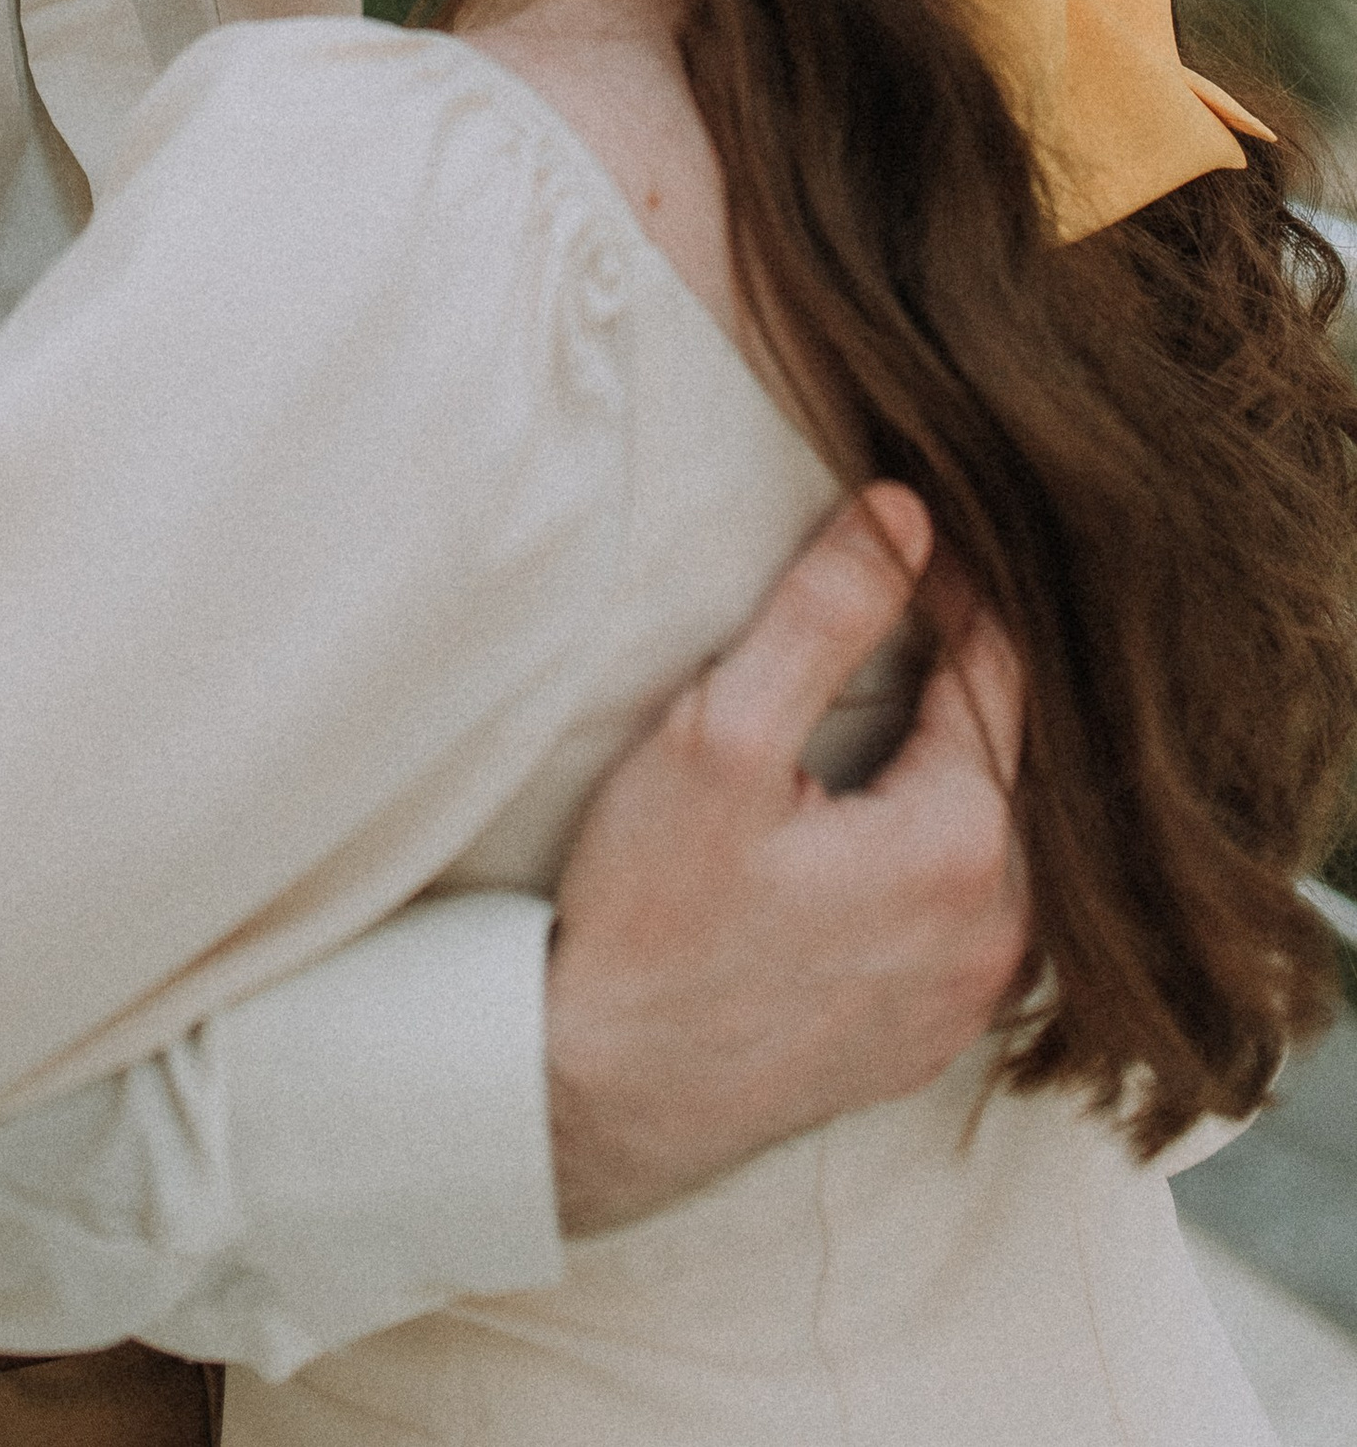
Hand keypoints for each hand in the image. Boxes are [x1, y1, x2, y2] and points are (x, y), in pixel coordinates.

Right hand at [543, 485, 1028, 1234]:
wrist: (600, 1095)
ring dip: (950, 768)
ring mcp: (967, 999)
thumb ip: (822, 615)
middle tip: (899, 603)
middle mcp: (996, 935)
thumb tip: (906, 513)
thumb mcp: (722, 735)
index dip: (953, 592)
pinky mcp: (927, 1039)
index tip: (908, 535)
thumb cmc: (650, 916)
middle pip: (1007, 761)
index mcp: (962, 848)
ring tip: (887, 699)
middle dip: (959, 679)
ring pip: (993, 841)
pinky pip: (965, 915)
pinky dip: (933, 851)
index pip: (997, 673)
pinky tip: (867, 822)